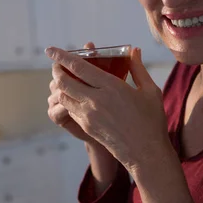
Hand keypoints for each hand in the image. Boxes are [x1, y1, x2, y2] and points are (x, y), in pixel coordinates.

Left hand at [47, 45, 169, 171]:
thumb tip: (135, 50)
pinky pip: (70, 109)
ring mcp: (89, 115)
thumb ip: (138, 68)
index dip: (61, 56)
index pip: (78, 67)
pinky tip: (73, 95)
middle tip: (56, 63)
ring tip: (63, 78)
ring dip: (60, 85)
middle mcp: (96, 99)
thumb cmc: (151, 120)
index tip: (51, 50)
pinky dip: (68, 99)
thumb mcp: (150, 90)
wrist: (145, 153)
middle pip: (64, 81)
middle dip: (56, 70)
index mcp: (111, 86)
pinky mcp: (87, 126)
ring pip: (64, 96)